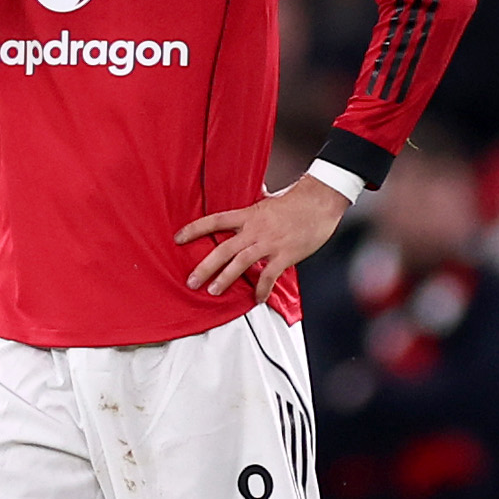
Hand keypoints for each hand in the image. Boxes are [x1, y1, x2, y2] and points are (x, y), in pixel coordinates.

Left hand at [175, 176, 350, 301]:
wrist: (320, 202)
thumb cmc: (295, 201)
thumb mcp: (268, 200)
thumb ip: (254, 206)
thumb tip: (248, 199)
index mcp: (248, 214)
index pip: (215, 221)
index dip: (194, 229)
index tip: (178, 239)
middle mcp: (255, 230)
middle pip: (223, 249)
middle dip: (205, 266)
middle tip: (191, 281)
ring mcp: (270, 243)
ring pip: (241, 263)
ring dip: (225, 279)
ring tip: (213, 291)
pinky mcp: (285, 255)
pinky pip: (269, 276)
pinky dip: (262, 289)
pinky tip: (256, 299)